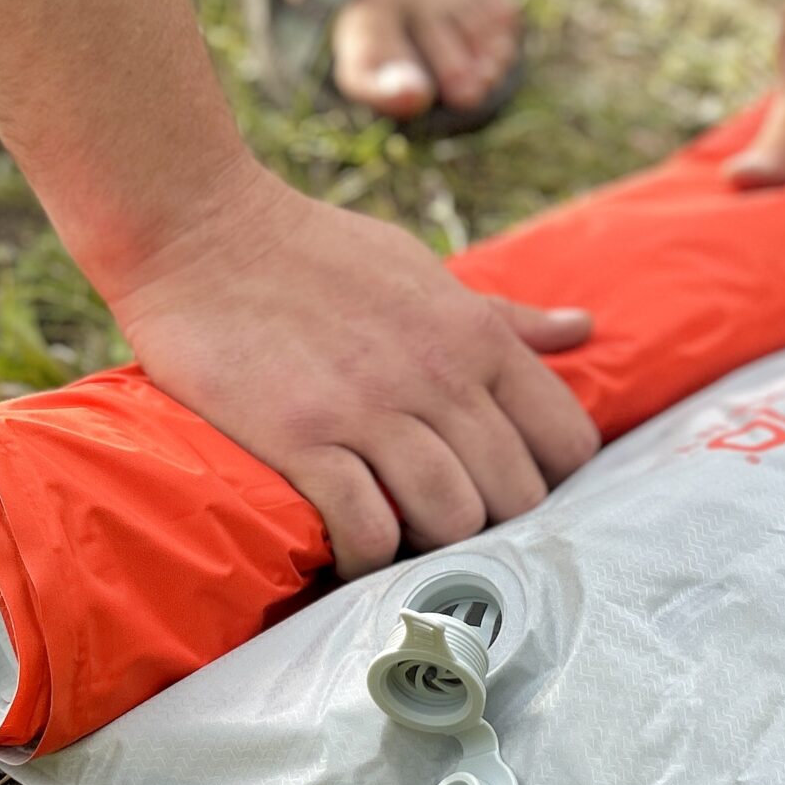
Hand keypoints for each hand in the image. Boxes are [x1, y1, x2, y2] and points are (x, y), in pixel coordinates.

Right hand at [104, 164, 599, 578]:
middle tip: (449, 522)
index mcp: (476, 336)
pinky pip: (366, 528)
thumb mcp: (425, 271)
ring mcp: (369, 409)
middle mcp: (437, 375)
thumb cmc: (315, 252)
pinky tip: (350, 544)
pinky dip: (366, 555)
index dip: (548, 480)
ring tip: (401, 533)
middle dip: (490, 522)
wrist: (200, 230)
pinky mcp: (301, 437)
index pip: (566, 441)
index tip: (505, 487)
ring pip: (452, 519)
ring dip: (430, 543)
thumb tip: (584, 328)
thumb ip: (503, 316)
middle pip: (515, 495)